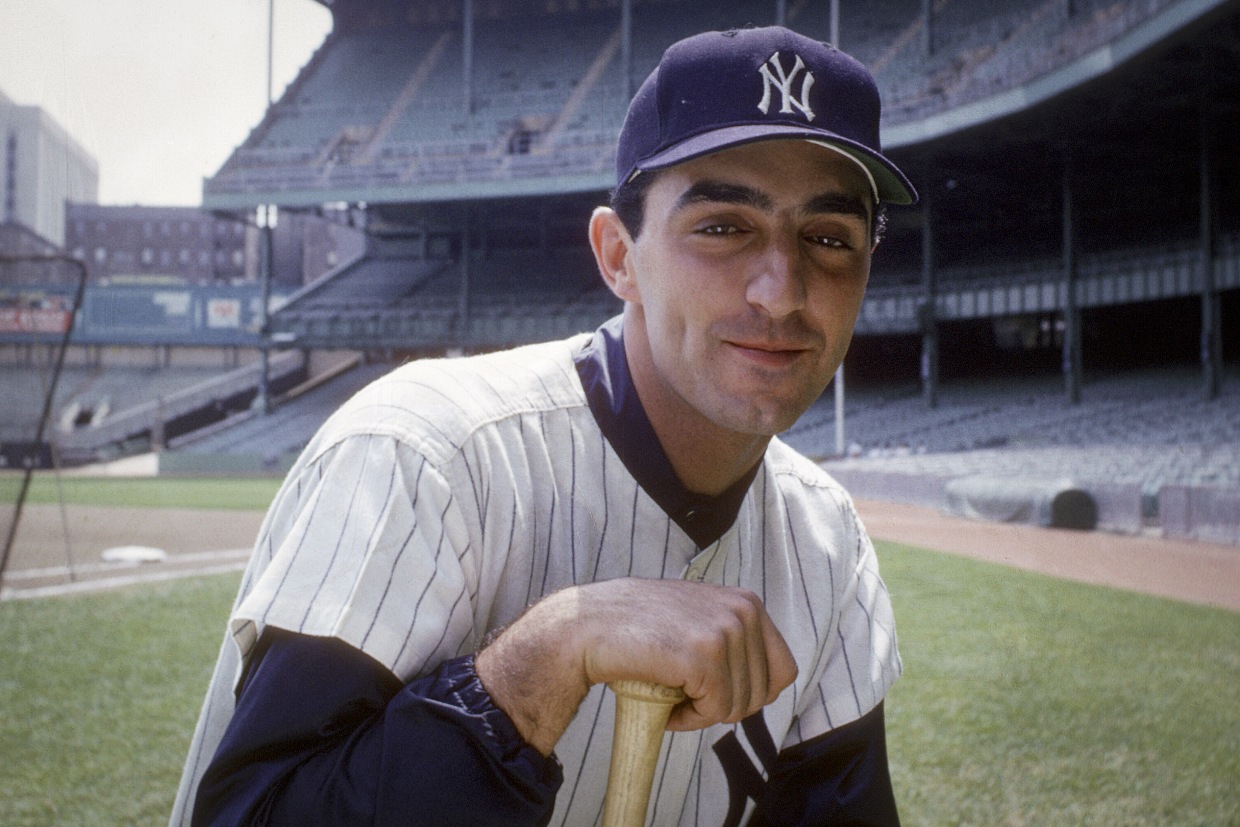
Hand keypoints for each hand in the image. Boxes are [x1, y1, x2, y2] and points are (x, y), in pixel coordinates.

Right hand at [475, 578, 796, 754]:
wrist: (586, 629)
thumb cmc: (637, 632)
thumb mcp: (698, 619)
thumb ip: (731, 636)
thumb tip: (769, 682)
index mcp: (746, 602)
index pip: (783, 669)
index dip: (750, 692)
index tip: (714, 692)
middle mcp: (742, 610)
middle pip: (764, 693)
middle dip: (725, 705)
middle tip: (686, 694)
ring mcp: (724, 630)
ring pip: (740, 706)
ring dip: (703, 713)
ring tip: (670, 693)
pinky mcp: (704, 655)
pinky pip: (715, 711)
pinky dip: (689, 719)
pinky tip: (665, 703)